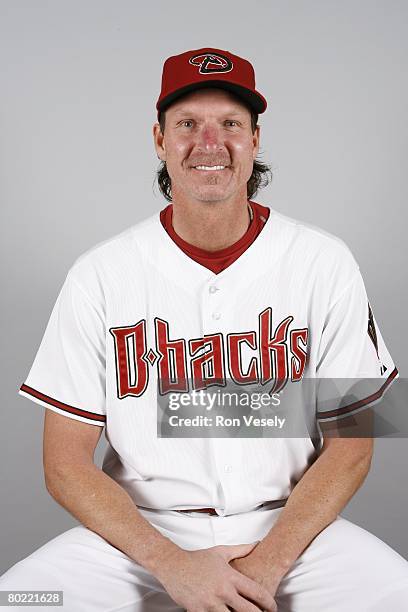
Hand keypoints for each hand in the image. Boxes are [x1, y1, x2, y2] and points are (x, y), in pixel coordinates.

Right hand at [154, 542, 276, 610]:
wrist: (173, 564)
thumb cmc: (197, 559)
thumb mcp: (220, 552)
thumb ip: (240, 550)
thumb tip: (256, 544)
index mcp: (230, 577)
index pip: (256, 592)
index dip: (268, 602)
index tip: (272, 607)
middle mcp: (223, 591)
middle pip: (249, 611)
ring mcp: (210, 603)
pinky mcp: (198, 611)